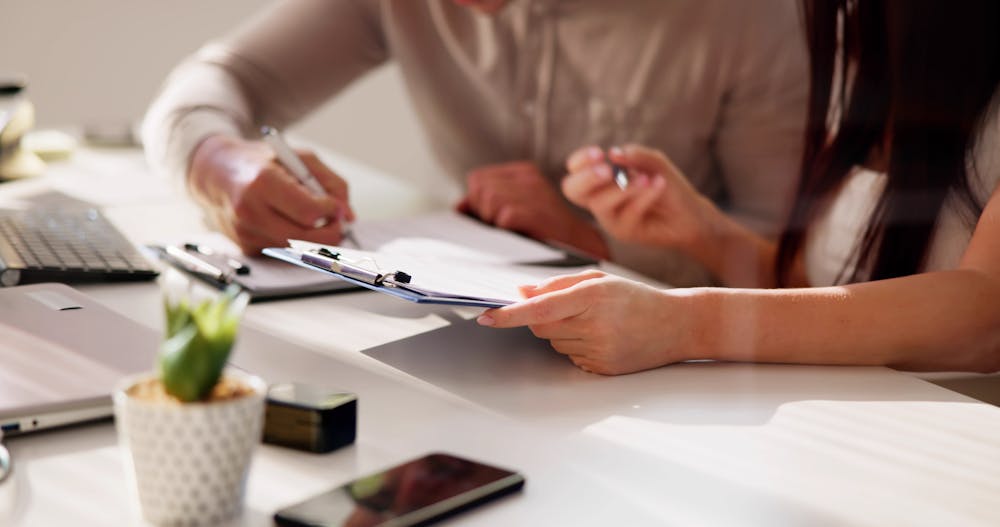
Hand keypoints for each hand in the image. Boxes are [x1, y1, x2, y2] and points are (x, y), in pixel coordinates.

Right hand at [188, 135, 354, 253]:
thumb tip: (349, 215)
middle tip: (336, 221)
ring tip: (314, 220)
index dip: (331, 212)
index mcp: (262, 182)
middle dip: (330, 232)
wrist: (216, 174)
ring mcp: (245, 233)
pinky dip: (295, 242)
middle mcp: (250, 210)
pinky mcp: (246, 248)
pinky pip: (284, 252)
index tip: (335, 206)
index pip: (309, 213)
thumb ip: (331, 183)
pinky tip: (288, 224)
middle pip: (305, 238)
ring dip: (315, 239)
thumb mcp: (299, 158)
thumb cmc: (261, 163)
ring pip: (298, 249)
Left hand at [457, 161, 608, 258]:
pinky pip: (503, 216)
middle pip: (479, 187)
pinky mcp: (535, 211)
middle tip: (500, 227)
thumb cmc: (544, 232)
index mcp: (523, 172)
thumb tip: (459, 207)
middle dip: (481, 210)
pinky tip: (518, 235)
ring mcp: (533, 193)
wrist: (580, 246)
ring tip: (510, 231)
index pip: (478, 178)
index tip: (490, 218)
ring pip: (488, 199)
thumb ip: (486, 204)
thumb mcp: (516, 209)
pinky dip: (504, 229)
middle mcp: (528, 178)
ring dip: (492, 220)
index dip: (477, 201)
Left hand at [476, 270, 690, 374]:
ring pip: (554, 343)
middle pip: (540, 327)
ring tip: (596, 323)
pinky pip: (571, 358)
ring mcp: (598, 351)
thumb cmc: (636, 298)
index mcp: (592, 297)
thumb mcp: (599, 280)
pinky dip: (576, 347)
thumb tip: (522, 292)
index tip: (485, 315)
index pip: (539, 309)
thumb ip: (557, 284)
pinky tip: (603, 338)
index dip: (508, 315)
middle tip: (568, 309)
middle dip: (541, 318)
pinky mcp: (602, 369)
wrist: (679, 325)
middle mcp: (594, 326)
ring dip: (562, 332)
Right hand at [563, 145, 721, 256]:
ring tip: (646, 178)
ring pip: (600, 203)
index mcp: (600, 179)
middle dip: (587, 178)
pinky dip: (644, 196)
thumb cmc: (667, 186)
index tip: (598, 152)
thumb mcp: (654, 163)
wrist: (689, 214)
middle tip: (607, 171)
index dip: (580, 160)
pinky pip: (626, 213)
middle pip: (572, 190)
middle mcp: (598, 198)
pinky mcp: (623, 232)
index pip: (575, 169)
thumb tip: (613, 154)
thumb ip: (635, 155)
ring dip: (623, 187)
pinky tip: (659, 185)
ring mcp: (609, 217)